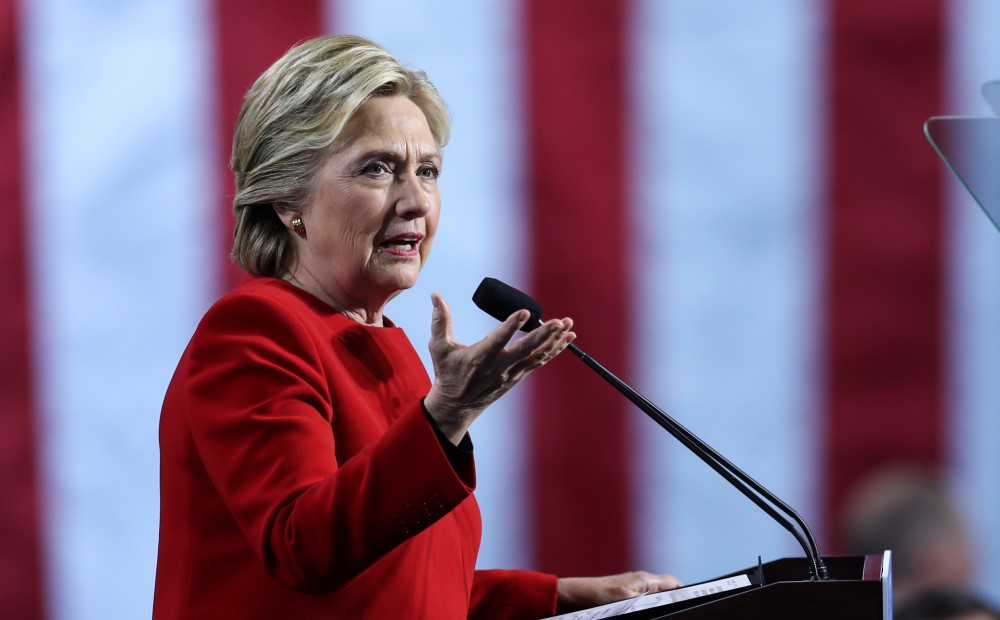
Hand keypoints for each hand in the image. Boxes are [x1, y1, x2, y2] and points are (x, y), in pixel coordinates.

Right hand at [423, 293, 574, 443]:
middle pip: (526, 350)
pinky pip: (539, 362)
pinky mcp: (518, 376)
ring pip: (537, 357)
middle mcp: (498, 367)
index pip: (498, 340)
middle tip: (560, 322)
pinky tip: (566, 339)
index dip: (511, 326)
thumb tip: (436, 296)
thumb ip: (439, 321)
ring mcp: (511, 374)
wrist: (456, 406)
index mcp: (479, 358)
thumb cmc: (447, 373)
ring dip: (555, 341)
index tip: (525, 311)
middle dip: (544, 335)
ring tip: (569, 325)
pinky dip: (554, 351)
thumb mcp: (439, 348)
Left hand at [556, 571, 682, 611]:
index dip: (686, 592)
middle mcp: (641, 583)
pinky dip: (650, 608)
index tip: (695, 602)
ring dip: (662, 606)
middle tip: (684, 611)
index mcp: (645, 579)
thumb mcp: (625, 601)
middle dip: (675, 601)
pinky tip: (649, 614)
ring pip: (655, 598)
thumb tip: (663, 603)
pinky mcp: (624, 598)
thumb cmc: (595, 596)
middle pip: (667, 592)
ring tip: (669, 613)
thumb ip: (647, 600)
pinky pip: (644, 603)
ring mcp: (632, 590)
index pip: (674, 583)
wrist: (572, 597)